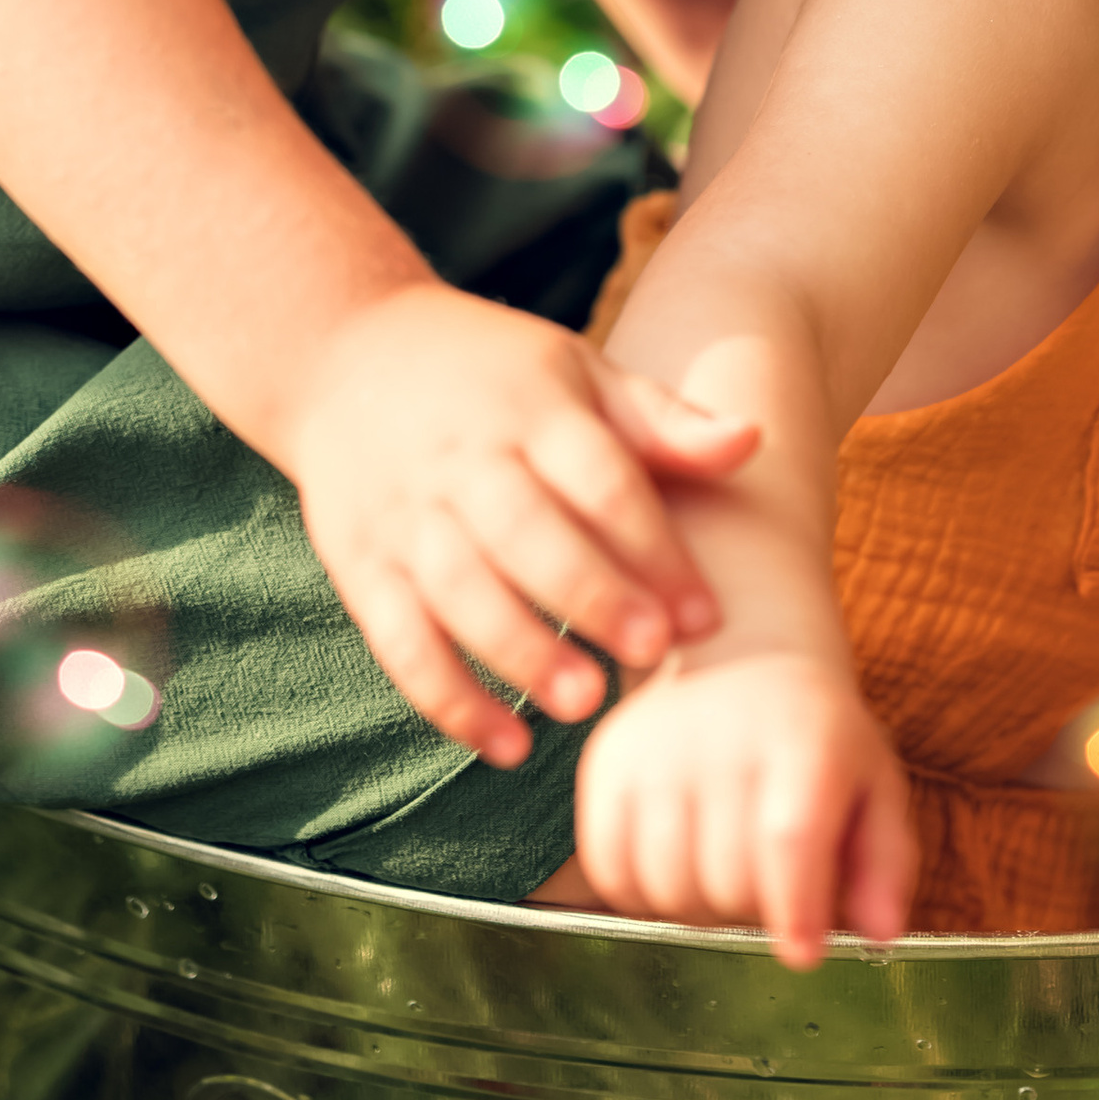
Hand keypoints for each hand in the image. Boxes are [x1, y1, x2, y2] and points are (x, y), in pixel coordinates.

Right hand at [279, 283, 757, 763]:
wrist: (346, 352)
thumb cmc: (493, 375)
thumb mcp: (577, 372)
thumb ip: (661, 421)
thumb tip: (752, 440)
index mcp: (531, 409)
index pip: (598, 478)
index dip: (653, 546)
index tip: (705, 613)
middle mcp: (465, 461)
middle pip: (527, 532)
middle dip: (590, 595)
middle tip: (649, 655)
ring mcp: (406, 516)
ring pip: (459, 590)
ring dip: (519, 650)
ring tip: (582, 703)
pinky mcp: (362, 567)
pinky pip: (399, 642)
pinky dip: (448, 699)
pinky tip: (506, 746)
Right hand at [572, 646, 917, 968]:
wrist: (740, 655)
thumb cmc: (814, 738)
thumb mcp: (874, 783)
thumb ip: (885, 862)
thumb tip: (880, 932)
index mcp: (802, 734)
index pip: (788, 838)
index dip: (794, 910)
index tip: (802, 953)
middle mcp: (722, 731)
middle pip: (727, 881)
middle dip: (755, 914)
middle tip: (768, 892)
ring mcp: (654, 745)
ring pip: (666, 887)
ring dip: (699, 911)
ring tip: (723, 876)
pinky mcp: (605, 761)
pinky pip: (609, 870)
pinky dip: (641, 895)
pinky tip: (676, 868)